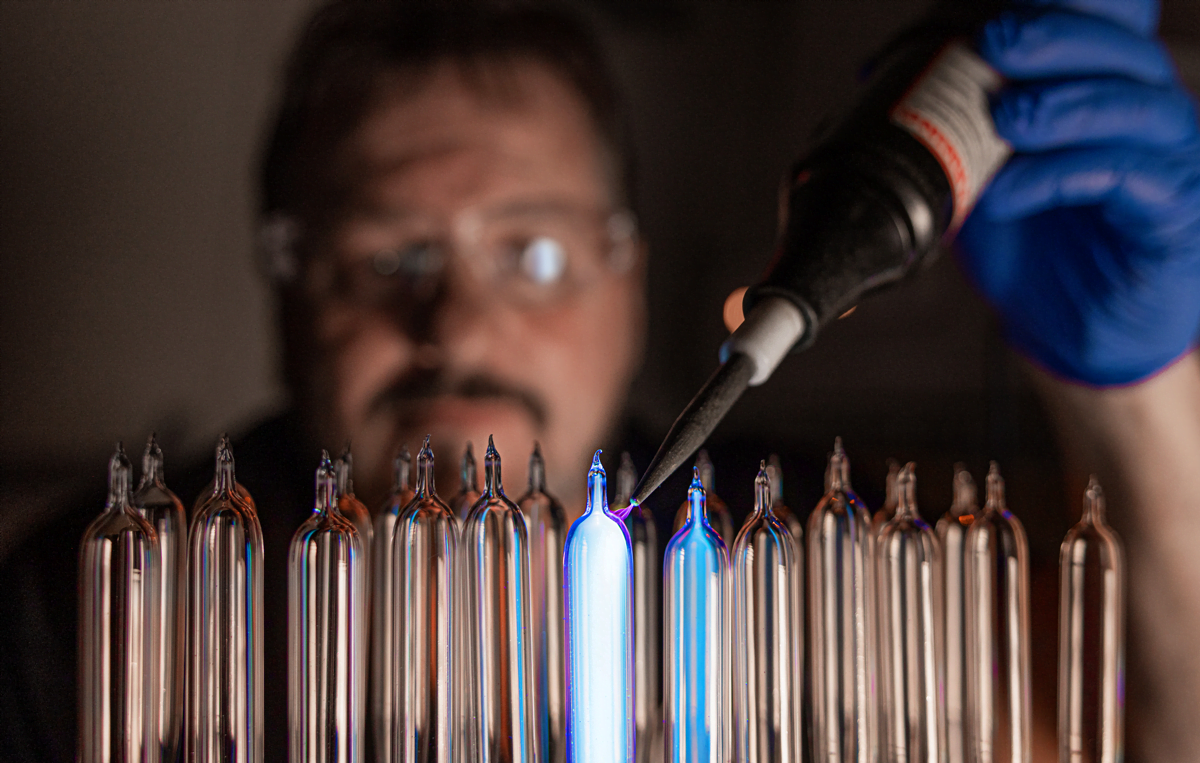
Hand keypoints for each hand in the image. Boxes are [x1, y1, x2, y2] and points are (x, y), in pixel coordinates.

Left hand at [957, 0, 1199, 385]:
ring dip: (1067, 104)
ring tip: (1008, 117)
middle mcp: (1148, 121)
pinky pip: (1132, 179)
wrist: (1069, 334)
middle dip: (1058, 36)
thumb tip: (881, 85)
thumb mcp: (981, 176)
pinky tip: (1013, 191)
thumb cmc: (1036, 252)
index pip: (1101, 29)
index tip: (992, 16)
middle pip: (1125, 53)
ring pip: (1141, 107)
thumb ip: (953, 128)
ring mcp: (1171, 166)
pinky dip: (1063, 176)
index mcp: (1107, 97)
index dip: (1060, 11)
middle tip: (997, 40)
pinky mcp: (1173, 218)